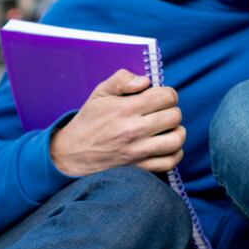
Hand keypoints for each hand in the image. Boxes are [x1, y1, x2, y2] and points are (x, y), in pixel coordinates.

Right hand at [47, 70, 185, 177]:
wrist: (72, 154)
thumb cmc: (89, 120)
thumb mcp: (100, 93)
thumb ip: (122, 79)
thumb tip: (146, 81)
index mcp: (125, 109)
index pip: (166, 97)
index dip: (168, 94)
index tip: (160, 97)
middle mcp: (134, 131)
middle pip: (174, 116)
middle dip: (171, 110)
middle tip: (162, 112)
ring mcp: (138, 152)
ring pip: (176, 139)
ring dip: (176, 131)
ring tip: (167, 129)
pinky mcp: (140, 168)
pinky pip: (170, 162)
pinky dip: (175, 153)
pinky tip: (166, 145)